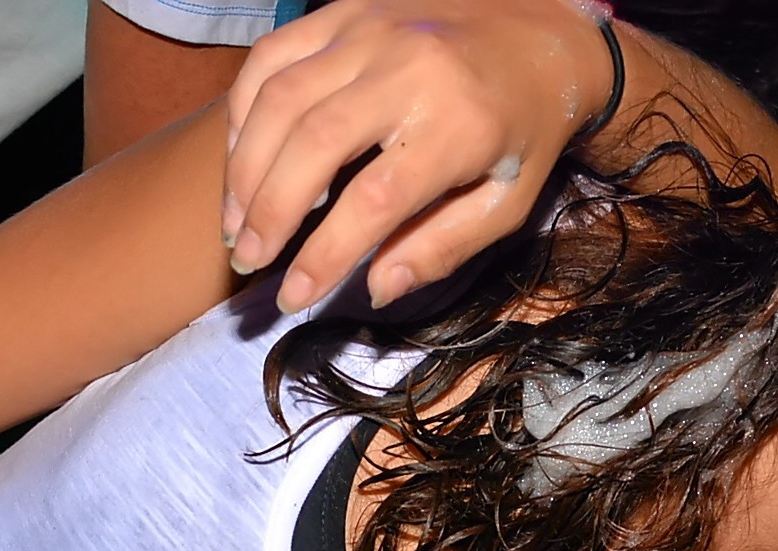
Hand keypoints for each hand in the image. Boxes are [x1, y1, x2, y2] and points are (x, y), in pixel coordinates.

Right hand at [224, 0, 620, 310]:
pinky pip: (271, 57)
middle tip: (249, 258)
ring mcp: (368, 29)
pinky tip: (242, 158)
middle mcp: (408, 68)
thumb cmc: (521, 129)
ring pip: (279, 99)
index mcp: (458, 124)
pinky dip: (243, 111)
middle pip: (311, 145)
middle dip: (268, 211)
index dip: (323, 255)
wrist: (540, 31)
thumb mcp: (504, 202)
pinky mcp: (343, 10)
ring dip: (245, 167)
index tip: (295, 296)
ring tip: (236, 222)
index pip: (371, 201)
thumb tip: (377, 289)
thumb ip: (442, 247)